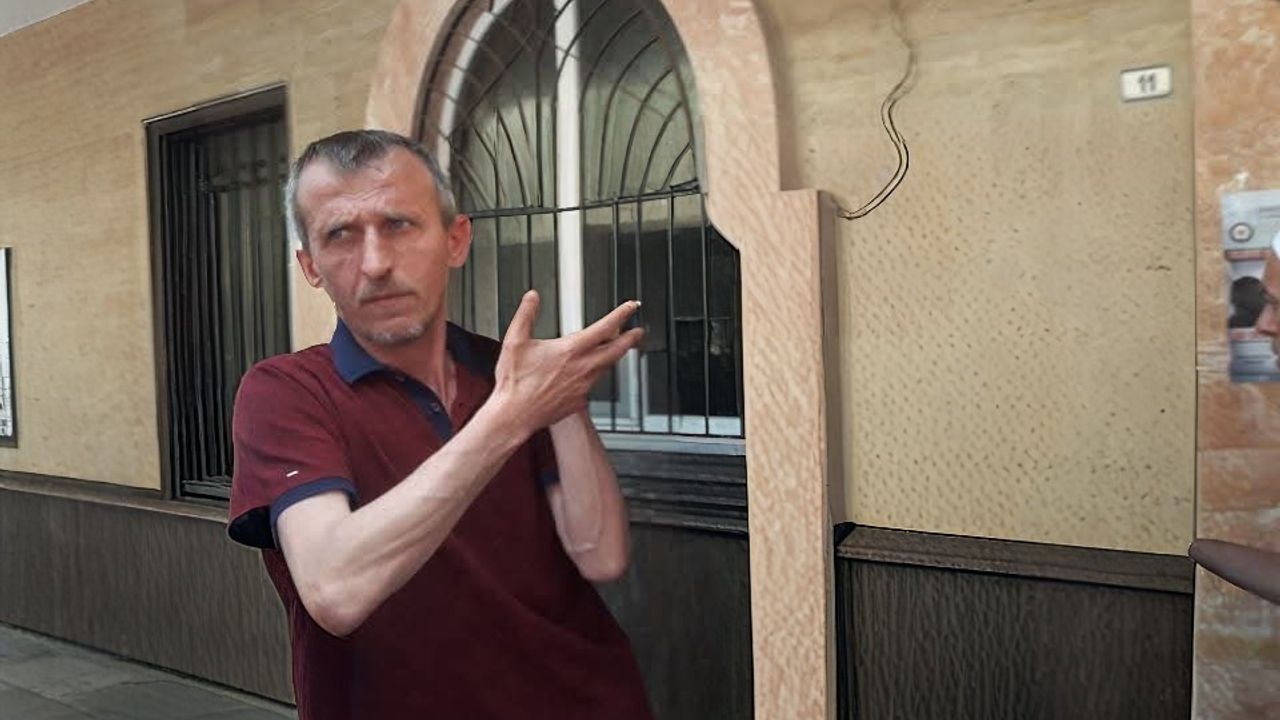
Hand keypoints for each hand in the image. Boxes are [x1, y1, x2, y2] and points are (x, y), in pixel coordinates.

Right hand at [491, 291, 644, 434]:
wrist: (514, 415)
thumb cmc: (514, 383)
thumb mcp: (515, 341)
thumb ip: (526, 315)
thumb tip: (532, 297)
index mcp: (570, 350)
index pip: (605, 328)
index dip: (621, 315)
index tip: (631, 307)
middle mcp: (582, 368)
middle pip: (617, 351)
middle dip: (630, 339)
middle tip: (639, 332)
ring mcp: (583, 387)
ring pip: (605, 368)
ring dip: (612, 356)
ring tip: (614, 349)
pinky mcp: (579, 402)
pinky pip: (591, 385)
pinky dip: (592, 375)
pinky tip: (584, 374)